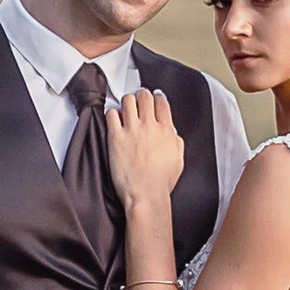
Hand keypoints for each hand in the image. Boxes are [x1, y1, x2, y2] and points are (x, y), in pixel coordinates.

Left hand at [105, 86, 186, 213]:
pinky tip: (114, 119)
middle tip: (139, 97)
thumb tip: (173, 135)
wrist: (146, 194)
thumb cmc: (160, 182)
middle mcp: (150, 126)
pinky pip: (111, 114)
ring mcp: (132, 130)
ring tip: (125, 107)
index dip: (157, 96)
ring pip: (128, 100)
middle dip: (142, 94)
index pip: (161, 103)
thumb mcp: (178, 161)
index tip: (155, 96)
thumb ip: (176, 143)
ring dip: (127, 101)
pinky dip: (112, 113)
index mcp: (166, 131)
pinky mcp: (116, 137)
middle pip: (144, 97)